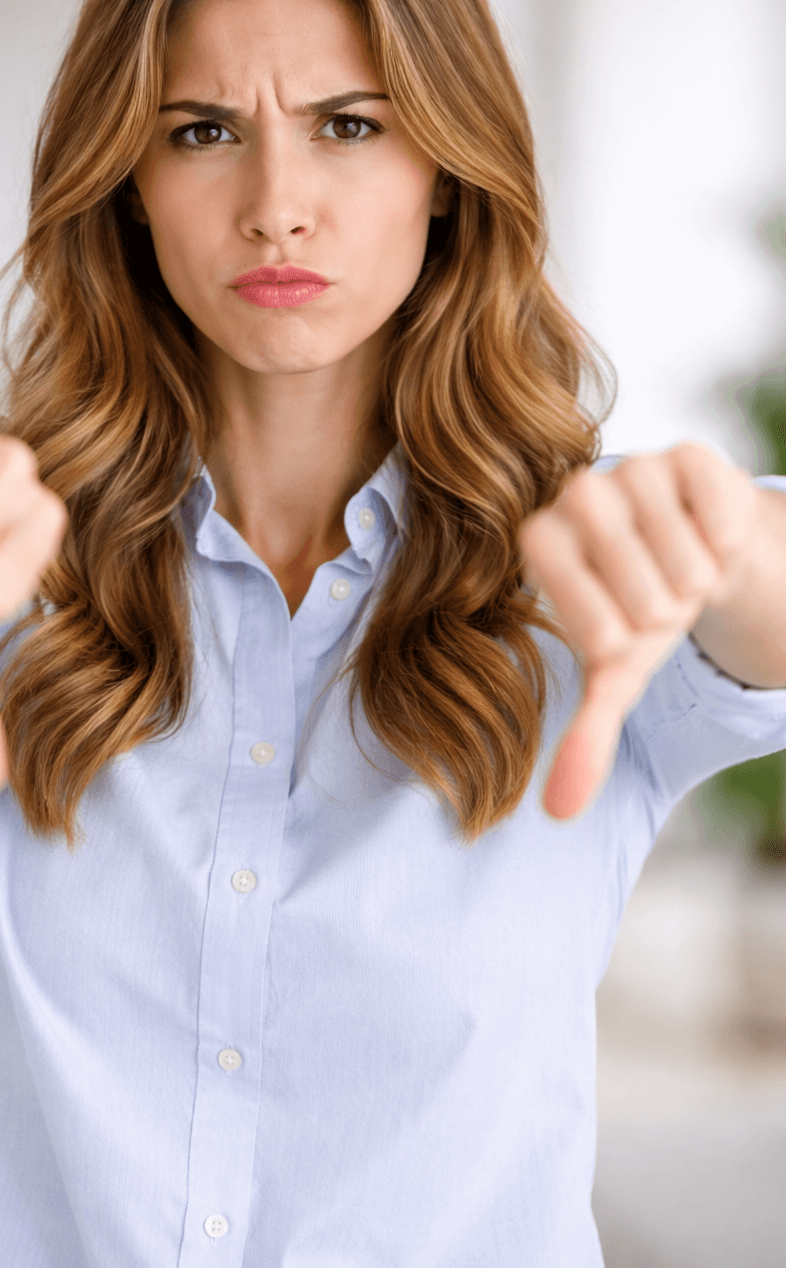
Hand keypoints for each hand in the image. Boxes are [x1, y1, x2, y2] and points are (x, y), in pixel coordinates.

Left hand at [518, 443, 756, 819]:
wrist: (700, 562)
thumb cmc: (640, 615)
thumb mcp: (618, 673)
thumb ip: (588, 733)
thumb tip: (558, 811)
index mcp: (544, 539)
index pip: (548, 564)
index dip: (595, 615)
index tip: (618, 638)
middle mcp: (578, 493)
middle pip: (623, 566)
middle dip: (656, 608)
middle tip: (659, 606)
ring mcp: (633, 468)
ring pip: (675, 545)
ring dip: (693, 580)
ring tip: (684, 578)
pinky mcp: (689, 456)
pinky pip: (714, 508)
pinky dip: (723, 543)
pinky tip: (710, 545)